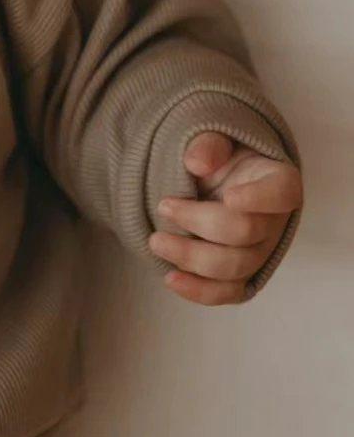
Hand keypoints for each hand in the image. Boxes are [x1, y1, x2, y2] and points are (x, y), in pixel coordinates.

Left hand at [148, 131, 302, 305]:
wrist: (210, 186)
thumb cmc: (219, 162)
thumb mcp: (215, 142)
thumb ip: (208, 146)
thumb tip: (197, 162)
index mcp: (277, 183)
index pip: (281, 193)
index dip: (258, 198)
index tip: (228, 195)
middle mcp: (274, 223)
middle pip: (245, 232)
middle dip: (199, 222)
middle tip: (163, 206)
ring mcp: (259, 253)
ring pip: (233, 266)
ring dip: (190, 256)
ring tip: (156, 240)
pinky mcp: (240, 277)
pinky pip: (226, 293)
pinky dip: (198, 290)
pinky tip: (171, 278)